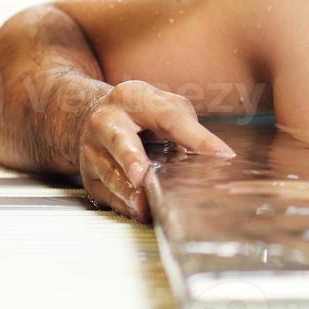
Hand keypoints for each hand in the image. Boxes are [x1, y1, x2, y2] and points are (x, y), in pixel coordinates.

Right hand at [75, 80, 234, 220]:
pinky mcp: (88, 176)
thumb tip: (208, 153)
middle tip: (141, 174)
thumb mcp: (161, 104)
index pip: (170, 119)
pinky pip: (106, 194)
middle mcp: (107, 121)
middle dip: (130, 158)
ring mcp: (92, 150)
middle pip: (119, 140)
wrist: (89, 116)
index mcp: (132, 98)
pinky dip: (124, 204)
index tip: (220, 152)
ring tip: (144, 204)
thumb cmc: (136, 112)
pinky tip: (139, 211)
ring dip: (128, 191)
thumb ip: (185, 125)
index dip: (197, 137)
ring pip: (110, 174)